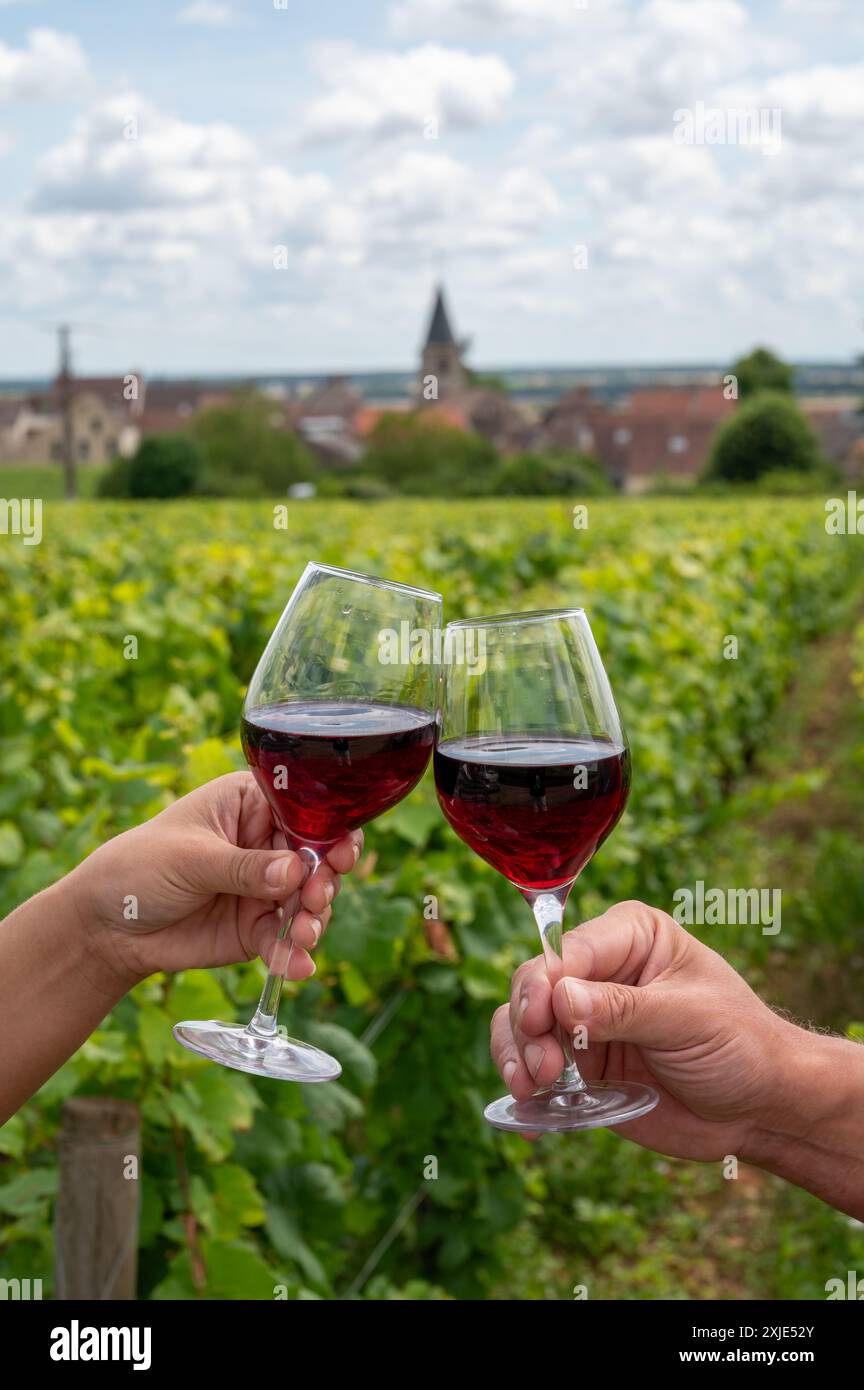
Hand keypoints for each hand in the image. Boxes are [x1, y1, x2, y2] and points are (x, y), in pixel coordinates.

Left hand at [67, 772, 361, 988]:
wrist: (107, 929)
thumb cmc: (139, 867)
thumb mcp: (191, 859)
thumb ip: (244, 867)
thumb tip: (297, 870)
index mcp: (251, 805)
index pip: (303, 811)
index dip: (328, 831)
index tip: (339, 855)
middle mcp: (266, 844)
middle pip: (317, 858)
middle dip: (325, 880)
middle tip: (317, 899)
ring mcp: (266, 888)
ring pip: (310, 901)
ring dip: (314, 919)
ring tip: (305, 934)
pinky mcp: (256, 928)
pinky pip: (286, 940)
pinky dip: (295, 954)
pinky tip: (297, 966)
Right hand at [490, 899, 798, 1161]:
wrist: (760, 1108)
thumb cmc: (740, 1044)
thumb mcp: (687, 1019)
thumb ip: (623, 1009)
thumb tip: (561, 998)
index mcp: (630, 936)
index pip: (568, 950)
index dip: (543, 984)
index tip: (537, 1022)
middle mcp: (600, 970)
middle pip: (534, 985)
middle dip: (528, 1027)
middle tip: (544, 1071)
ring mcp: (585, 1017)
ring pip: (521, 1023)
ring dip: (517, 1055)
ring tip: (532, 1090)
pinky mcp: (580, 1062)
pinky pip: (533, 1065)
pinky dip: (523, 1087)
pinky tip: (530, 1117)